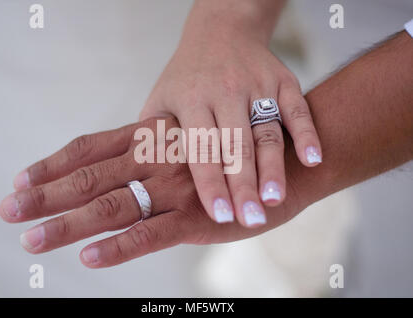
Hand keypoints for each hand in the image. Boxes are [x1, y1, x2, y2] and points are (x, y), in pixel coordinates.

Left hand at [0, 117, 297, 267]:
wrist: (284, 164)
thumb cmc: (230, 157)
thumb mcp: (186, 145)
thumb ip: (151, 155)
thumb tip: (119, 169)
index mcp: (151, 139)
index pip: (90, 148)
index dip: (53, 164)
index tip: (20, 181)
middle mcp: (157, 158)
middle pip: (91, 177)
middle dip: (46, 195)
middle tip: (8, 210)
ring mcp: (175, 188)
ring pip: (112, 206)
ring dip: (68, 223)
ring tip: (32, 238)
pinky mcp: (196, 217)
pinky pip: (150, 234)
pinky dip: (118, 246)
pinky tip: (90, 257)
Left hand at [140, 1, 320, 227]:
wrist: (220, 32)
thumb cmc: (186, 77)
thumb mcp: (160, 100)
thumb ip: (154, 137)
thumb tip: (146, 183)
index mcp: (192, 99)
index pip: (202, 148)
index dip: (211, 183)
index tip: (220, 215)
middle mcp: (225, 91)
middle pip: (236, 145)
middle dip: (243, 185)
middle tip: (250, 220)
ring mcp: (257, 85)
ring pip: (266, 130)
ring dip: (273, 166)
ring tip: (275, 199)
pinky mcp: (282, 80)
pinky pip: (297, 109)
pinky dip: (306, 133)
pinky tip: (314, 159)